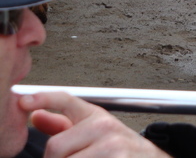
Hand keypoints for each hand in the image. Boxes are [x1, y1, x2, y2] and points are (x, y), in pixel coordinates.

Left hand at [19, 92, 170, 157]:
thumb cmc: (120, 149)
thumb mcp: (94, 133)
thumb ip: (63, 125)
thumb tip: (34, 115)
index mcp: (97, 116)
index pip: (67, 100)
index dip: (43, 98)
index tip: (23, 102)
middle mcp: (105, 127)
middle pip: (55, 147)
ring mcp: (111, 147)